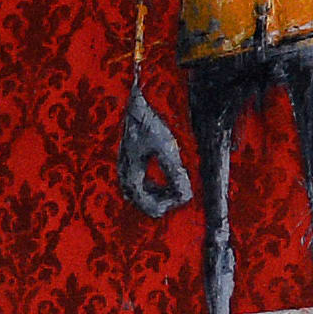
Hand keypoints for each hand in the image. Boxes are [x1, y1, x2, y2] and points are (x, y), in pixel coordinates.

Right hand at [114, 90, 191, 216]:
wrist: (132, 105)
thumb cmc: (147, 123)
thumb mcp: (166, 147)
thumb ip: (175, 173)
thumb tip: (186, 196)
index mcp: (131, 178)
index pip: (153, 208)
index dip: (172, 202)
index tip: (184, 188)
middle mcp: (125, 180)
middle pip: (149, 206)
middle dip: (168, 198)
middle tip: (183, 182)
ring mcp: (126, 175)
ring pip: (145, 199)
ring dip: (164, 193)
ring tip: (178, 177)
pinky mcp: (129, 168)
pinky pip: (144, 188)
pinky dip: (158, 186)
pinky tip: (168, 173)